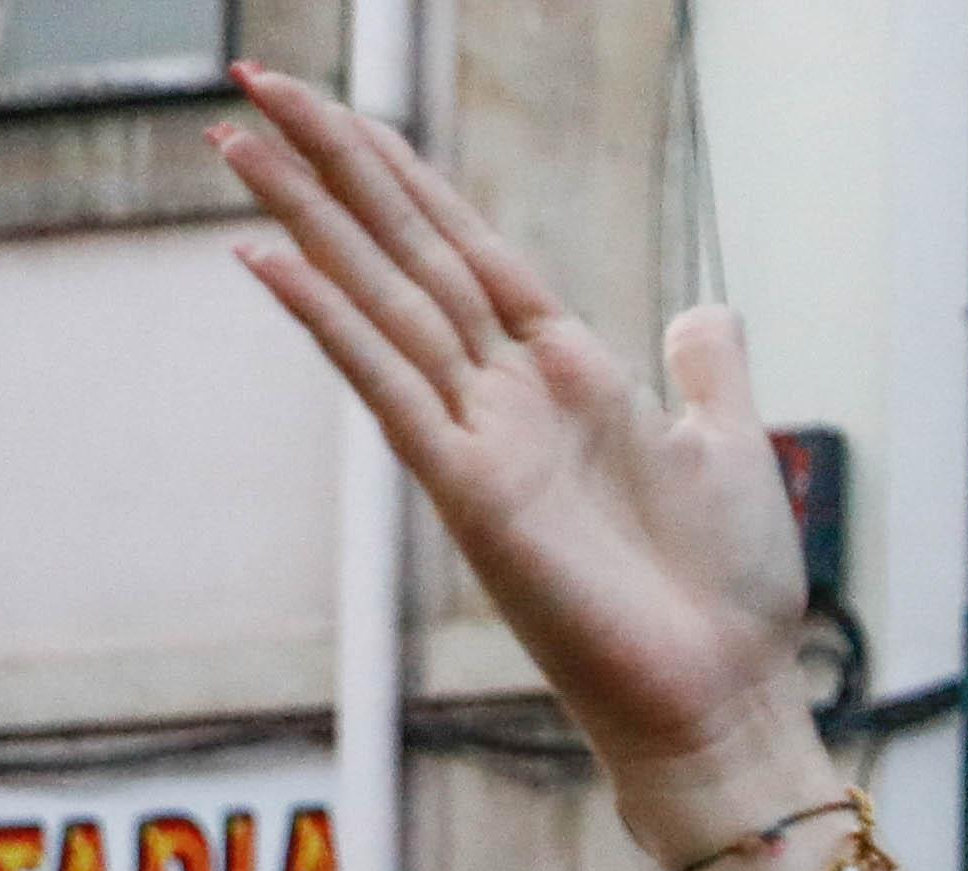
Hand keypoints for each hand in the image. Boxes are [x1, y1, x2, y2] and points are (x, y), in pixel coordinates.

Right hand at [212, 67, 813, 827]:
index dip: (406, 175)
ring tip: (234, 136)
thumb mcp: (733, 445)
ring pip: (381, 298)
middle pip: (406, 251)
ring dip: (308, 214)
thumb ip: (710, 370)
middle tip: (249, 80)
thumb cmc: (733, 592)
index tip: (341, 108)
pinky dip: (330, 321)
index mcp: (572, 375)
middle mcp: (510, 397)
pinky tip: (267, 258)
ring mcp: (481, 441)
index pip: (471, 246)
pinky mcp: (468, 493)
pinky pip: (385, 388)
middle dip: (333, 165)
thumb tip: (704, 308)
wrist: (726, 694)